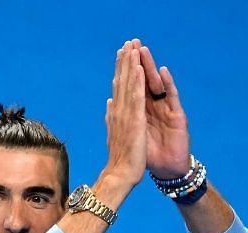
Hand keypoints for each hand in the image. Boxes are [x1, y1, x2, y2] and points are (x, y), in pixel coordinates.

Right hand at [102, 39, 147, 189]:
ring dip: (130, 66)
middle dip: (125, 62)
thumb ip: (112, 117)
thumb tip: (109, 102)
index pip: (118, 87)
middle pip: (122, 82)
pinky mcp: (134, 122)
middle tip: (127, 42)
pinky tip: (138, 69)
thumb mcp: (115, 134)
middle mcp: (119, 112)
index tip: (122, 54)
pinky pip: (136, 98)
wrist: (120, 175)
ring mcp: (126, 116)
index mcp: (116, 114)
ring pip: (128, 86)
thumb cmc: (120, 160)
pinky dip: (137, 82)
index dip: (120, 70)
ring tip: (131, 48)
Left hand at [131, 39, 189, 178]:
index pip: (132, 85)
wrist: (162, 170)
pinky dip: (166, 84)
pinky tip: (161, 72)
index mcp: (141, 110)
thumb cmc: (143, 154)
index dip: (126, 69)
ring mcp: (166, 110)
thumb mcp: (129, 132)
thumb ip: (123, 115)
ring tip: (143, 50)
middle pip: (144, 80)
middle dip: (137, 62)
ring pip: (156, 84)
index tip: (119, 53)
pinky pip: (171, 97)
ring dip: (150, 67)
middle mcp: (154, 107)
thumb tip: (111, 102)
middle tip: (132, 42)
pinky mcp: (176, 117)